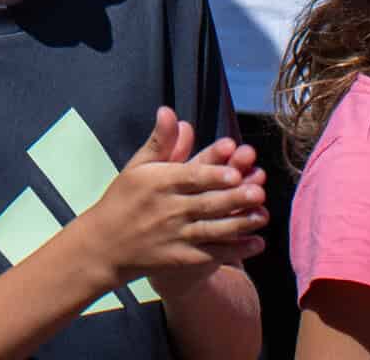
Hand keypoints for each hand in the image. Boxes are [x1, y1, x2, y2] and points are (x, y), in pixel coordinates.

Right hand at [71, 108, 267, 292]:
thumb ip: (160, 141)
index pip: (190, 177)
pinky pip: (212, 253)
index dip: (212, 175)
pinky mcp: (182, 258)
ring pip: (213, 229)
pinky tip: (256, 243)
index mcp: (158, 183)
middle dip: (234, 199)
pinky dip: (235, 250)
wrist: (105, 245)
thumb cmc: (123, 199)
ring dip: (240, 224)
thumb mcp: (137, 167)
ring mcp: (176, 236)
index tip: (234, 172)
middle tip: (259, 191)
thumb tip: (169, 111)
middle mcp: (168, 210)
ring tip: (263, 215)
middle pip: (206, 203)